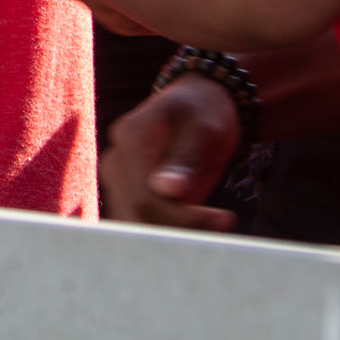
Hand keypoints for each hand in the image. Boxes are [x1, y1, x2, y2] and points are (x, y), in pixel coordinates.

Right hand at [100, 73, 241, 230]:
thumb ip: (184, 159)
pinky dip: (170, 232)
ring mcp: (119, 179)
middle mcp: (116, 159)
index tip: (224, 219)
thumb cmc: (202, 112)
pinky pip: (142, 224)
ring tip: (215, 225)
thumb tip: (166, 191)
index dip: (182, 217)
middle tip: (223, 224)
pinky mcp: (128, 194)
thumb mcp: (203, 127)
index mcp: (130, 135)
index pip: (145, 195)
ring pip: (137, 224)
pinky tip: (201, 227)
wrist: (196, 106)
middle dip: (181, 228)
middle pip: (137, 213)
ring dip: (176, 234)